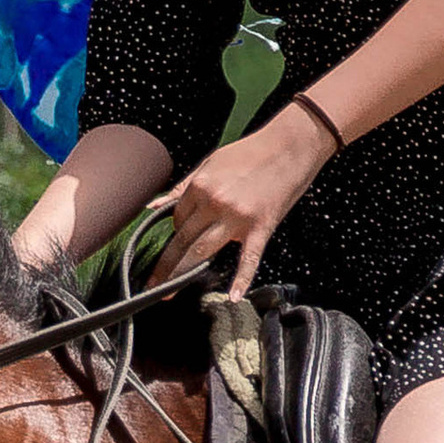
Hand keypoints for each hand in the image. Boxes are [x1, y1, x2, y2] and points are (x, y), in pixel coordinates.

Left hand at [155, 104, 335, 296]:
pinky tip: (233, 297)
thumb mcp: (212, 163)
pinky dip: (242, 279)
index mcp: (201, 186)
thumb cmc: (251, 153)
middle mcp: (215, 202)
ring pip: (203, 250)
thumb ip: (183, 187)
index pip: (177, 218)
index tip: (182, 237)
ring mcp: (238, 217)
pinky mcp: (261, 227)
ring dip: (184, 271)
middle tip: (153, 283)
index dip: (177, 229)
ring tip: (169, 291)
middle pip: (183, 239)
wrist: (290, 145)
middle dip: (166, 262)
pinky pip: (249, 258)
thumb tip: (154, 205)